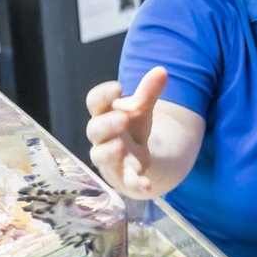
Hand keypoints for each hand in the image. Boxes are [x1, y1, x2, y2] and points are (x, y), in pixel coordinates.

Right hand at [85, 67, 166, 197]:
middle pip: (95, 130)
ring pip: (101, 156)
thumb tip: (162, 70)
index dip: (102, 95)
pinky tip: (147, 185)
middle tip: (122, 118)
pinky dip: (135, 184)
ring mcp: (109, 159)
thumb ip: (149, 92)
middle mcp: (102, 137)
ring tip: (121, 147)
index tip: (117, 87)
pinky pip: (125, 182)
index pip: (94, 102)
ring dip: (110, 152)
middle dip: (107, 124)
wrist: (135, 156)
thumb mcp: (141, 109)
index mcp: (104, 114)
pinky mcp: (122, 177)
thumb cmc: (131, 127)